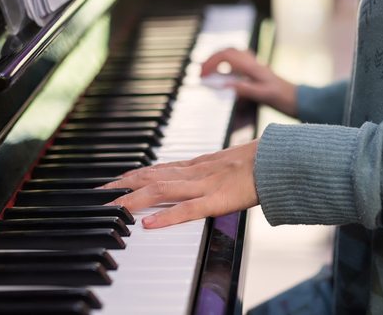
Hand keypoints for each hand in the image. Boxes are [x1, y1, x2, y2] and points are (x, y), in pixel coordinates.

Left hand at [101, 140, 259, 228]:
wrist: (283, 158)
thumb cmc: (262, 161)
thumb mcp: (230, 161)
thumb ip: (211, 168)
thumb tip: (197, 172)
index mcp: (200, 163)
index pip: (159, 167)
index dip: (134, 174)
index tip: (114, 180)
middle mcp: (197, 171)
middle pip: (152, 176)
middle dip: (123, 185)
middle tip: (100, 193)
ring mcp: (205, 184)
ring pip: (162, 189)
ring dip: (133, 198)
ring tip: (112, 206)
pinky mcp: (218, 199)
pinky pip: (187, 209)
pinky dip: (165, 216)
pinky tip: (147, 223)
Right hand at [200, 48, 296, 116]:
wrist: (300, 100)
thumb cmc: (284, 99)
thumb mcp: (264, 96)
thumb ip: (245, 89)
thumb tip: (224, 84)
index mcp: (253, 67)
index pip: (226, 56)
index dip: (211, 62)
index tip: (202, 74)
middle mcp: (254, 63)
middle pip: (228, 51)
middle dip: (212, 58)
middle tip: (201, 72)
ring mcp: (256, 66)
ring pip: (234, 54)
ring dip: (219, 59)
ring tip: (209, 71)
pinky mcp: (258, 71)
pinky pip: (240, 62)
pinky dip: (229, 64)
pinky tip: (226, 74)